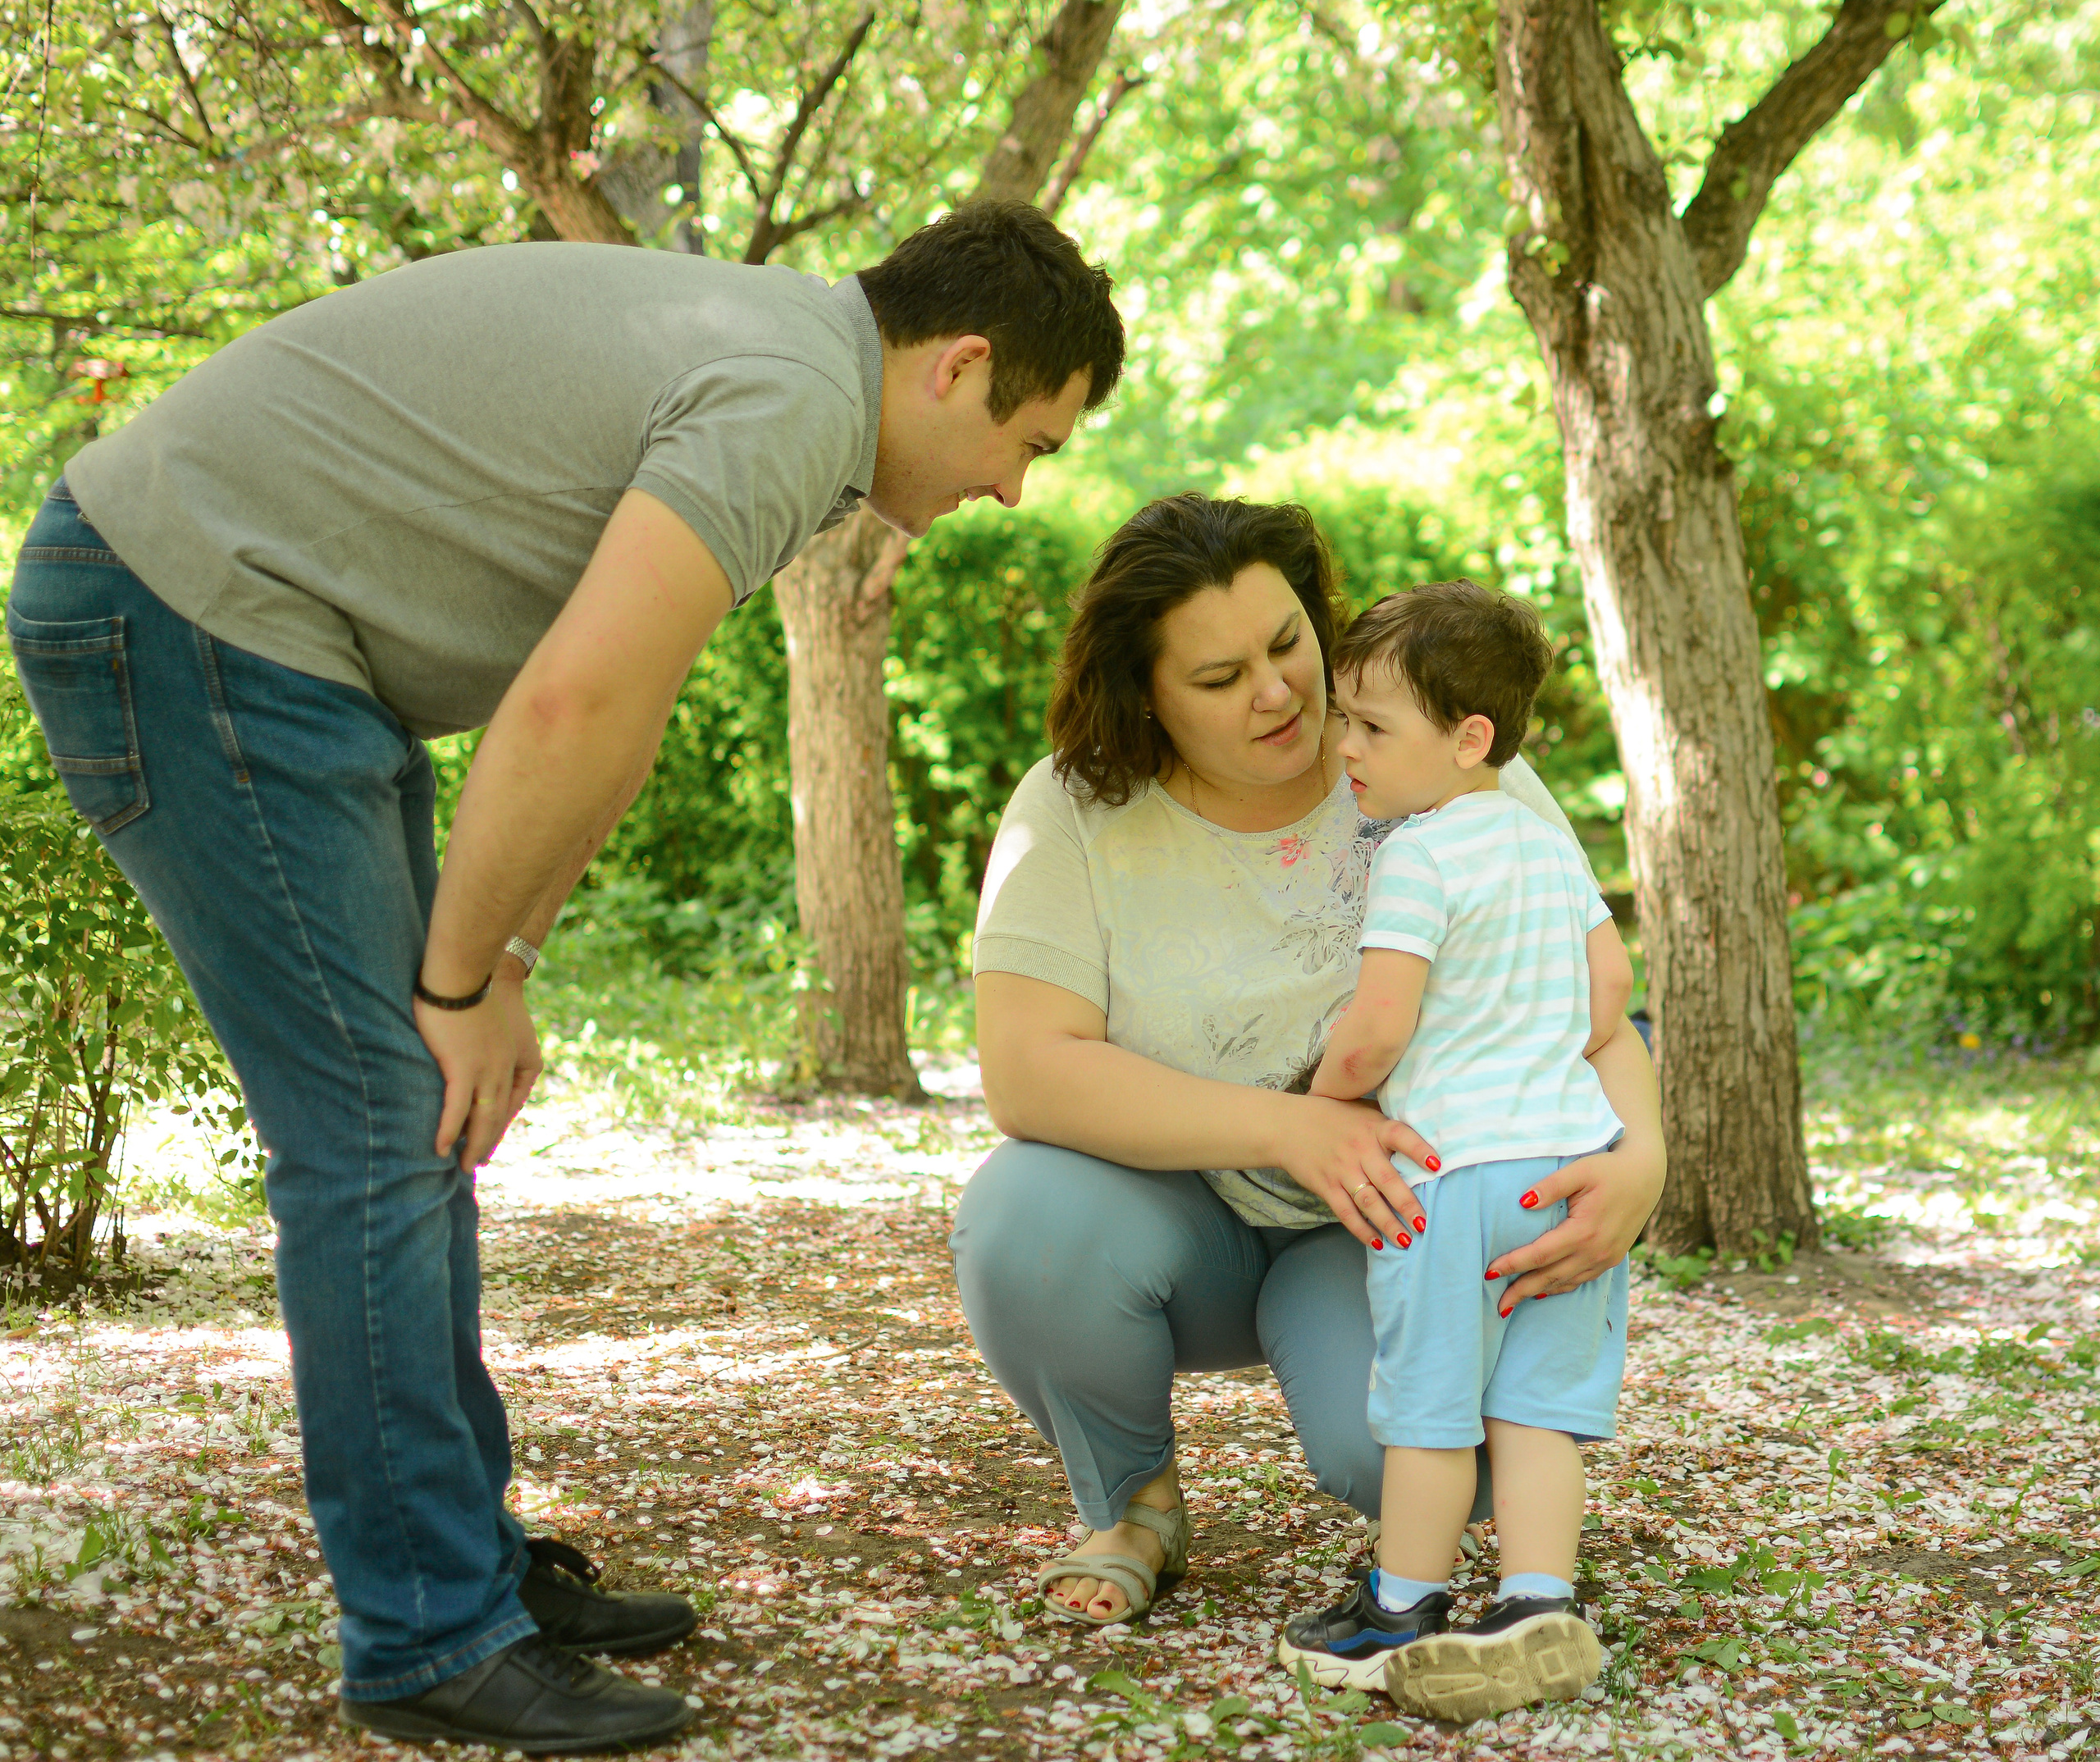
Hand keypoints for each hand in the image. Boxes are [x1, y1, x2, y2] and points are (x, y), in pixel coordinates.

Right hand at [415, 973, 542, 1170]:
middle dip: (488, 1141)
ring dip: (472, 1144)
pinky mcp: (462, 1066)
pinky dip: (449, 1130)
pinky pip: (457, 1108)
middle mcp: (503, 1067)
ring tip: (463, 1165)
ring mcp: (485, 1068)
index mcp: (513, 1056)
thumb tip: (467, 1052)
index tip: (489, 1139)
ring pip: (482, 1118)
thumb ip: (485, 1041)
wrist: (465, 972)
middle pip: (499, 1114)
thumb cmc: (472, 990)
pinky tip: (441, 1147)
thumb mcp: (490, 1021)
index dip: (500, 1123)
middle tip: (476, 1163)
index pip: (510, 1099)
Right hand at [1279, 1095, 1439, 1251]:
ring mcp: (1342, 1170)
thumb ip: (1386, 1123)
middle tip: (1423, 1224)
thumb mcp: (1362, 1110)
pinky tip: (1377, 1242)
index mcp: (1373, 1128)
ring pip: (1368, 1201)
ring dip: (1387, 1223)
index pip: (1401, 1137)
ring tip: (1405, 1240)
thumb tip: (1423, 1133)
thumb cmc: (1331, 1115)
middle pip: (1387, 1180)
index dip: (1419, 1150)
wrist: (1286, 1125)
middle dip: (1407, 1204)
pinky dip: (1361, 1229)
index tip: (1437, 1166)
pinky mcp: (1326, 1186)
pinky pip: (1346, 1212)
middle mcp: (1359, 1149)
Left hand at [1487, 1131, 1664, 1306]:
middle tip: (1497, 1306)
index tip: (1489, 1272)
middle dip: (1521, 1291)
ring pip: (1566, 1283)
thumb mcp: (1578, 1171)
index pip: (1540, 1254)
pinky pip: (1582, 1280)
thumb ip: (1550, 1186)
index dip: (1513, 1264)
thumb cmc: (1608, 1169)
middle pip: (1550, 1277)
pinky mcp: (1612, 1259)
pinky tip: (1545, 1291)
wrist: (1646, 1176)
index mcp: (1584, 1231)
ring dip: (1539, 1293)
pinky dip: (1561, 1287)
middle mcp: (1596, 1251)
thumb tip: (1523, 1202)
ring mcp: (1606, 1258)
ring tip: (1514, 1302)